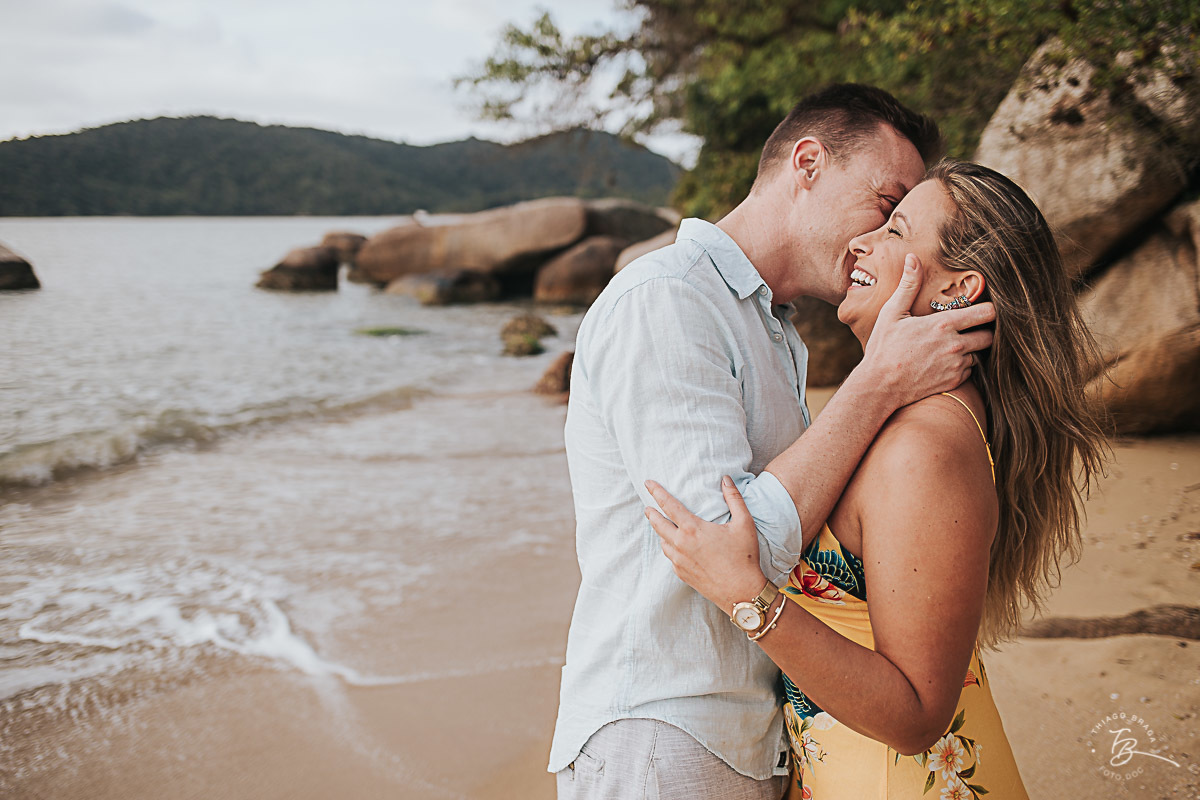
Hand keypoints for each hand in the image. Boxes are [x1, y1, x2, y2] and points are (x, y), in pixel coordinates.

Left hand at [644, 476, 769, 615]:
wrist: (741, 591)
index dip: (656, 492)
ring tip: (661, 526)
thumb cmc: (744, 557)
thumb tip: (725, 479)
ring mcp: (679, 561)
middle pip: (658, 524)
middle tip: (648, 507)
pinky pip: (670, 557)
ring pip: (663, 542)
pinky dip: (670, 548)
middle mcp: (681, 544)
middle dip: (651, 513)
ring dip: (660, 532)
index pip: (668, 505)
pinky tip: (675, 547)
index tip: (648, 483)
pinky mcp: (681, 574)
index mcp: (692, 529)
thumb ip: (734, 498)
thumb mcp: (744, 523)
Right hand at [859, 254, 995, 408]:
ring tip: (953, 345)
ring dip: (971, 349)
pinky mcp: (954, 381)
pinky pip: (970, 371)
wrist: (880, 386)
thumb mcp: (892, 313)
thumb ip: (908, 285)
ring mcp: (956, 365)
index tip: (981, 307)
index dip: (988, 309)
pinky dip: (962, 365)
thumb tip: (912, 258)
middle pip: (989, 335)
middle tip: (970, 328)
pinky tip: (945, 361)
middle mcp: (955, 345)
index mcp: (943, 324)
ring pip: (979, 354)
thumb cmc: (883, 347)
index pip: (986, 313)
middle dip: (983, 330)